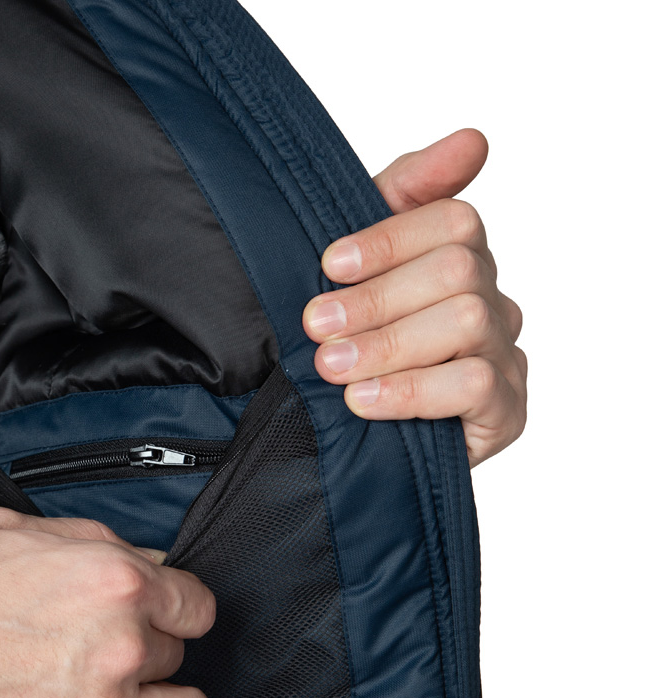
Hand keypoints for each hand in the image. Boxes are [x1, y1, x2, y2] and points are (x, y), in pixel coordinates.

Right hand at [0, 507, 214, 697]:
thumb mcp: (15, 530)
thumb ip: (96, 542)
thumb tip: (150, 563)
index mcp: (117, 581)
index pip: (198, 606)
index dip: (174, 612)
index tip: (158, 622)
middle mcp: (123, 648)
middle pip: (177, 657)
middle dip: (142, 654)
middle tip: (89, 656)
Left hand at [302, 128, 525, 466]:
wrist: (339, 432)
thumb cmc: (350, 339)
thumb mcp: (357, 266)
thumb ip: (405, 195)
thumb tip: (474, 138)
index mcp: (457, 257)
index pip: (452, 220)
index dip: (390, 238)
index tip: (331, 264)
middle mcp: (489, 299)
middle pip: (458, 270)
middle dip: (377, 298)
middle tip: (317, 325)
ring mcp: (504, 353)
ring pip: (469, 321)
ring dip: (389, 344)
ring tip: (333, 366)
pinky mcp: (506, 409)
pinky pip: (475, 384)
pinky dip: (412, 389)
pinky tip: (364, 399)